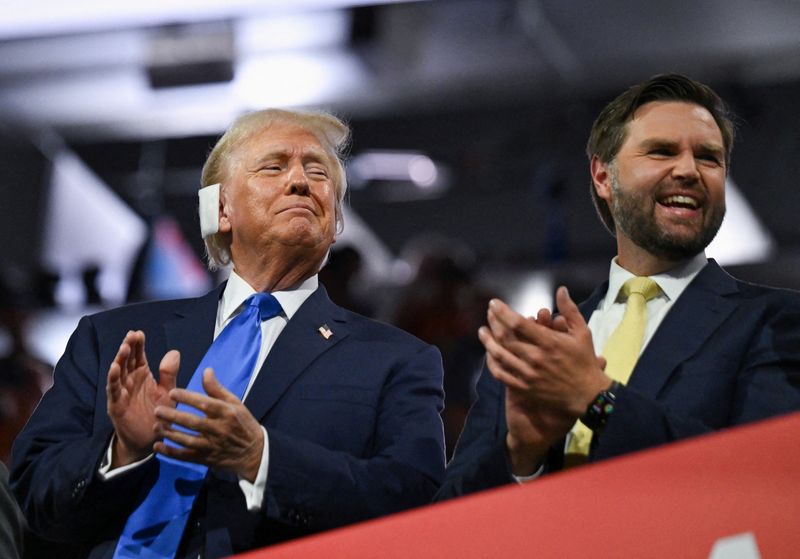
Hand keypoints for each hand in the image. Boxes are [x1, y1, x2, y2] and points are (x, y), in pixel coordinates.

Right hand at [106, 330, 179, 466]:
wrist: (151, 440)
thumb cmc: (159, 414)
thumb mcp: (168, 392)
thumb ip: (169, 374)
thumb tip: (174, 352)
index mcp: (143, 375)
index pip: (139, 356)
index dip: (138, 345)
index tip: (139, 332)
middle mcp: (130, 381)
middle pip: (127, 361)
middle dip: (128, 347)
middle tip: (131, 335)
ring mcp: (122, 392)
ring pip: (118, 373)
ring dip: (119, 360)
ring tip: (124, 348)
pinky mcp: (116, 405)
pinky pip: (114, 391)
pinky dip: (113, 380)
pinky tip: (114, 368)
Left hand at [153, 369, 263, 481]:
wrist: (253, 453)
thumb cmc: (243, 424)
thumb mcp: (235, 404)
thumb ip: (217, 389)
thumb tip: (206, 371)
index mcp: (227, 413)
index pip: (206, 404)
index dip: (188, 398)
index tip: (172, 392)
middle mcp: (219, 430)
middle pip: (194, 423)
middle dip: (174, 416)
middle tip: (157, 410)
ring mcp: (211, 446)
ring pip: (187, 441)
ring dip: (170, 434)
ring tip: (155, 426)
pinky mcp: (206, 459)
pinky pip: (186, 457)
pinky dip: (171, 453)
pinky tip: (158, 446)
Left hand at [478, 289, 610, 473]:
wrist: (587, 395)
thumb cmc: (584, 361)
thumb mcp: (582, 333)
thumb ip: (570, 310)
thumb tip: (561, 289)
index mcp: (549, 342)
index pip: (518, 324)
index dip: (502, 312)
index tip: (493, 303)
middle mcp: (536, 358)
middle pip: (505, 337)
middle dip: (493, 322)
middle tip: (489, 313)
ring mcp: (528, 374)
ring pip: (500, 355)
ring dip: (488, 341)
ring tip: (482, 331)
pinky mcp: (524, 388)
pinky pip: (501, 374)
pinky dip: (492, 362)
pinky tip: (489, 354)